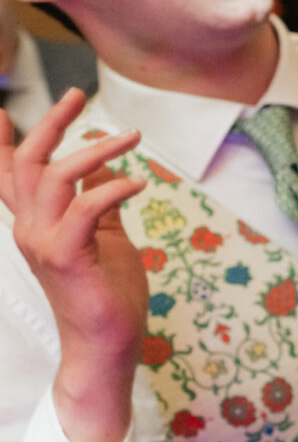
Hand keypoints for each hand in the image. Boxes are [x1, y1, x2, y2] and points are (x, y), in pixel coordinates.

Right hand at [1, 90, 148, 441]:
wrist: (106, 345)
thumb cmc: (107, 293)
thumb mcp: (105, 237)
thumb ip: (99, 202)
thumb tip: (106, 167)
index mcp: (36, 224)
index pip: (8, 177)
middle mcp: (30, 229)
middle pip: (26, 163)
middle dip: (49, 124)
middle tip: (77, 95)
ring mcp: (43, 243)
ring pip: (53, 177)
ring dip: (94, 149)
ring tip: (133, 136)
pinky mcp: (66, 257)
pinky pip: (84, 208)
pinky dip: (112, 188)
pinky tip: (139, 182)